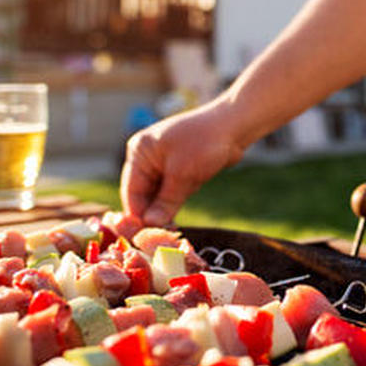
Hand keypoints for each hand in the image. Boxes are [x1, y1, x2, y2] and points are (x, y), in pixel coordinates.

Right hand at [119, 100, 245, 226]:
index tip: (143, 238)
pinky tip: (175, 220)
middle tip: (159, 239)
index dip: (137, 216)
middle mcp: (147, 156)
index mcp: (140, 152)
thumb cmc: (205, 143)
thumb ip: (165, 202)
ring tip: (169, 232)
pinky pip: (170, 191)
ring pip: (157, 195)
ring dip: (163, 211)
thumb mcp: (183, 176)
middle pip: (142, 194)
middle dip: (151, 215)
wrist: (235, 126)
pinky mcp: (177, 168)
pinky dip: (173, 203)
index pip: (131, 191)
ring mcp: (162, 162)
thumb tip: (149, 225)